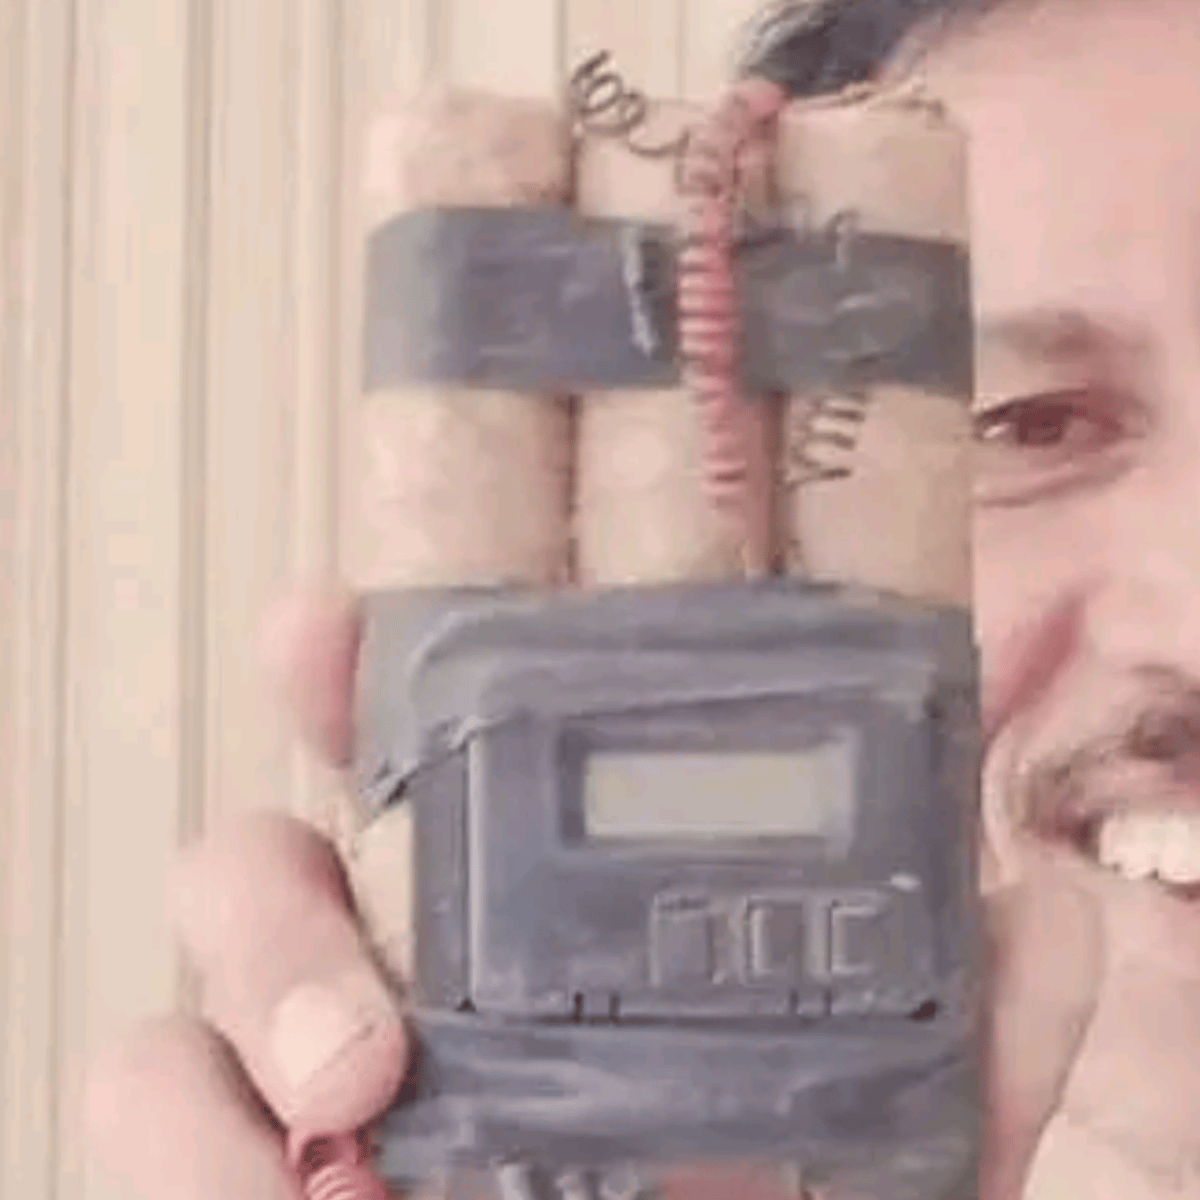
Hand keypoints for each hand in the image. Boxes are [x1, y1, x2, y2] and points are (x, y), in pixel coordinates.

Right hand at [85, 587, 1104, 1199]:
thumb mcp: (880, 1148)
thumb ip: (955, 1037)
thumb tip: (1042, 906)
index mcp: (529, 915)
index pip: (421, 753)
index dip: (358, 672)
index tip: (322, 623)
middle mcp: (399, 975)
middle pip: (263, 860)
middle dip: (273, 897)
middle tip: (374, 1032)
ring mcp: (301, 1087)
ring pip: (182, 996)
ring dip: (237, 1037)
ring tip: (344, 1120)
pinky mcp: (232, 1172)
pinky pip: (153, 1130)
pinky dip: (185, 1159)